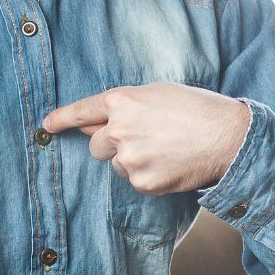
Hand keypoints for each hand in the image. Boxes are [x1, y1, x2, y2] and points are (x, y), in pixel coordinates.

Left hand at [42, 82, 250, 194]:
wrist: (227, 137)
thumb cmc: (197, 109)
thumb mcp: (158, 92)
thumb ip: (126, 105)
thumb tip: (99, 121)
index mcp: (122, 101)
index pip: (82, 111)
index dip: (62, 118)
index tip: (47, 125)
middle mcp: (119, 130)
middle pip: (96, 144)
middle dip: (111, 143)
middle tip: (142, 138)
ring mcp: (129, 159)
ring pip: (115, 164)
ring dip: (131, 160)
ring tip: (164, 149)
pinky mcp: (142, 182)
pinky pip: (134, 180)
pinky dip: (148, 175)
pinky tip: (170, 164)